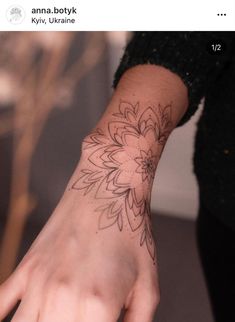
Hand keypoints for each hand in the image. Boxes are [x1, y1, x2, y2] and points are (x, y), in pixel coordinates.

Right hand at [0, 162, 158, 321]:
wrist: (107, 190)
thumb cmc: (130, 233)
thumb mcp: (148, 285)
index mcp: (97, 306)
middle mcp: (62, 298)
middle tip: (81, 318)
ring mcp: (39, 281)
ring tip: (55, 318)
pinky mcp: (27, 267)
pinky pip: (1, 304)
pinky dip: (4, 317)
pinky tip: (18, 316)